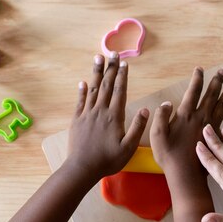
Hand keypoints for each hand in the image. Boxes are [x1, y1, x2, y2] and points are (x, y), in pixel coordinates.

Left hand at [66, 53, 148, 182]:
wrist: (82, 168)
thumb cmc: (108, 160)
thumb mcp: (128, 147)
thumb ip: (137, 128)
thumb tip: (145, 110)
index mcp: (114, 116)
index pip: (120, 91)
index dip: (122, 76)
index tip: (124, 63)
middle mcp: (100, 111)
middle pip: (106, 85)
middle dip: (110, 68)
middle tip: (113, 53)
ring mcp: (87, 114)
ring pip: (93, 89)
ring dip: (96, 73)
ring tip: (98, 58)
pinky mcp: (77, 120)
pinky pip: (80, 102)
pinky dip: (82, 91)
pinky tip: (83, 82)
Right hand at [150, 67, 222, 180]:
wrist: (185, 176)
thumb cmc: (169, 156)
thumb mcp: (157, 135)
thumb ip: (161, 117)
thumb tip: (166, 102)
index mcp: (186, 115)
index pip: (192, 92)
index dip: (196, 79)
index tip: (200, 69)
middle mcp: (202, 118)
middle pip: (211, 95)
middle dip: (217, 81)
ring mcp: (213, 129)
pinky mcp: (221, 142)